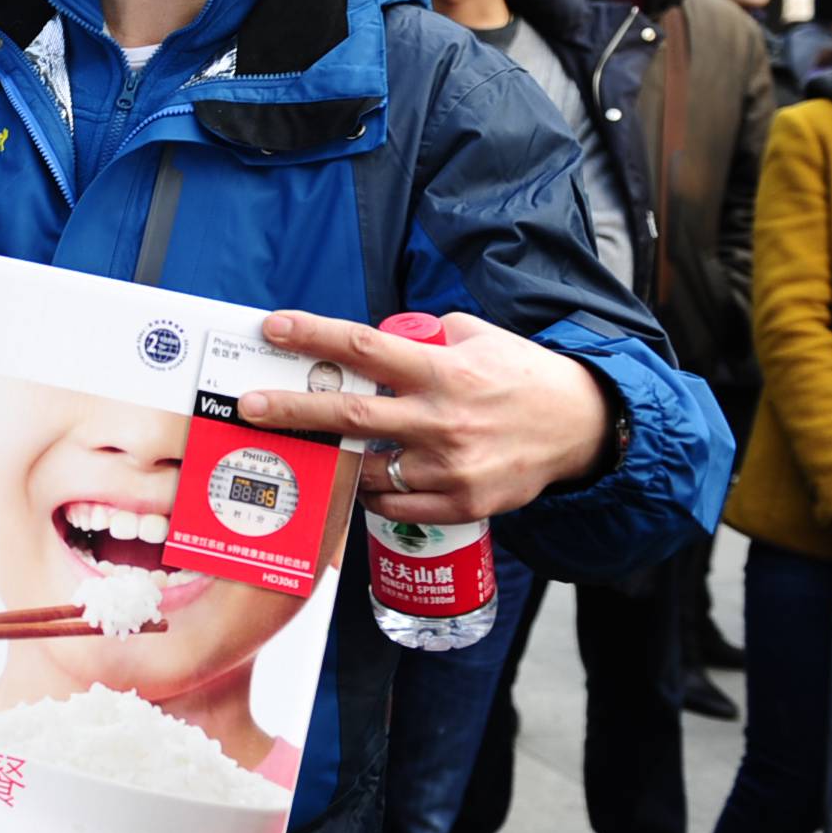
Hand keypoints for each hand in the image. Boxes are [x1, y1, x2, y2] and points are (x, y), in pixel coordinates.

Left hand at [238, 311, 611, 523]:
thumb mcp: (478, 339)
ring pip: (366, 469)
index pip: (366, 348)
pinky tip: (364, 480)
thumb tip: (375, 344)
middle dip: (292, 410)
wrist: (583, 428)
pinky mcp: (461, 503)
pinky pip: (393, 504)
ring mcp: (450, 467)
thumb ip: (425, 338)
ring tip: (311, 452)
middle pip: (350, 413)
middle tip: (249, 407)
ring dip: (334, 460)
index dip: (315, 336)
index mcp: (443, 371)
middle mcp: (442, 419)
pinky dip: (372, 493)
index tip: (274, 328)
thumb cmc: (523, 377)